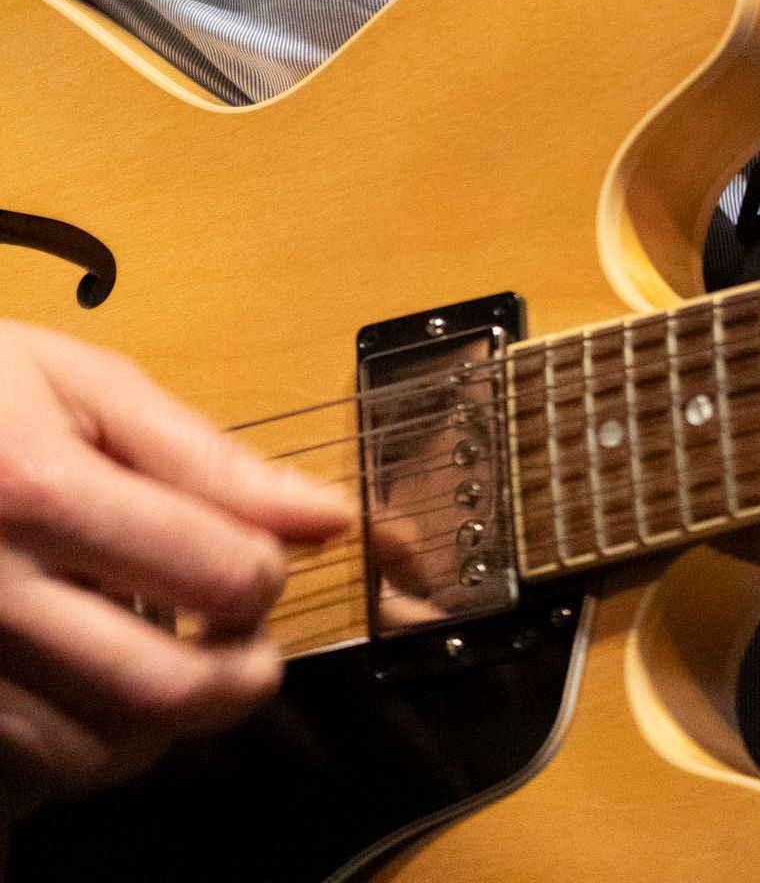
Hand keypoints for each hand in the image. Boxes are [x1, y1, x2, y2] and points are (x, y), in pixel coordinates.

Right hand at [0, 321, 349, 825]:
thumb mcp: (86, 387)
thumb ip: (208, 459)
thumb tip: (324, 520)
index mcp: (38, 490)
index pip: (217, 575)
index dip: (266, 576)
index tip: (258, 562)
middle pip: (162, 690)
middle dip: (239, 679)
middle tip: (248, 647)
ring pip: (95, 754)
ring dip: (162, 724)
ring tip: (167, 657)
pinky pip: (26, 778)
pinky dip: (80, 749)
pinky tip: (89, 689)